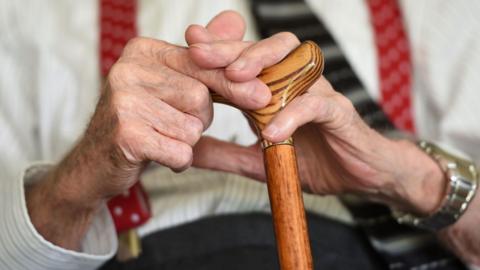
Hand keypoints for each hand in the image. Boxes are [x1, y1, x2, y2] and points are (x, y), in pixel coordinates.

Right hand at [25, 11, 270, 249]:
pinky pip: (180, 151)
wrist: (96, 163)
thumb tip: (236, 20)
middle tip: (175, 125)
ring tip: (161, 138)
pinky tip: (158, 155)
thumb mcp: (172, 85)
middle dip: (199, 119)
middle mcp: (129, 68)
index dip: (232, 82)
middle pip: (201, 97)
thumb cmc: (141, 122)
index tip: (262, 95)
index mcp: (143, 50)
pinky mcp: (125, 133)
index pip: (201, 63)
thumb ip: (205, 57)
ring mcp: (124, 100)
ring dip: (186, 141)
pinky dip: (178, 160)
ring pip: (193, 126)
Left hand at [188, 31, 445, 216]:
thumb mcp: (260, 161)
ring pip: (294, 61)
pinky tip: (271, 130)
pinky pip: (314, 105)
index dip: (218, 52)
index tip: (189, 44)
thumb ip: (227, 154)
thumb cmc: (314, 161)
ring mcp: (318, 94)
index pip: (244, 62)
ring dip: (262, 64)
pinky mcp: (338, 112)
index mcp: (274, 91)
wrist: (361, 177)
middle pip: (264, 50)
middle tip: (200, 51)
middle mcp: (296, 84)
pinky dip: (292, 115)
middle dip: (231, 48)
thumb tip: (189, 152)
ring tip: (235, 78)